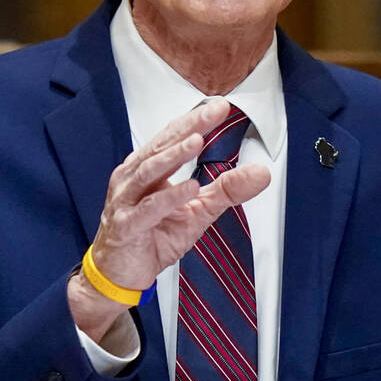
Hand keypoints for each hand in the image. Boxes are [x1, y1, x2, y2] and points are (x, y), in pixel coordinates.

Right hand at [68, 98, 270, 340]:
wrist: (118, 274)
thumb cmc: (152, 237)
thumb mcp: (197, 212)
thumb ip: (226, 190)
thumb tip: (262, 173)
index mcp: (146, 168)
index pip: (171, 137)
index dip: (194, 121)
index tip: (221, 107)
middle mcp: (132, 178)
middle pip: (161, 146)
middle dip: (188, 128)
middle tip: (213, 112)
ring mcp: (126, 201)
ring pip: (150, 171)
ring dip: (175, 155)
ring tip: (198, 141)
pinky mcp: (126, 226)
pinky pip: (149, 208)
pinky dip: (169, 197)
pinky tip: (189, 188)